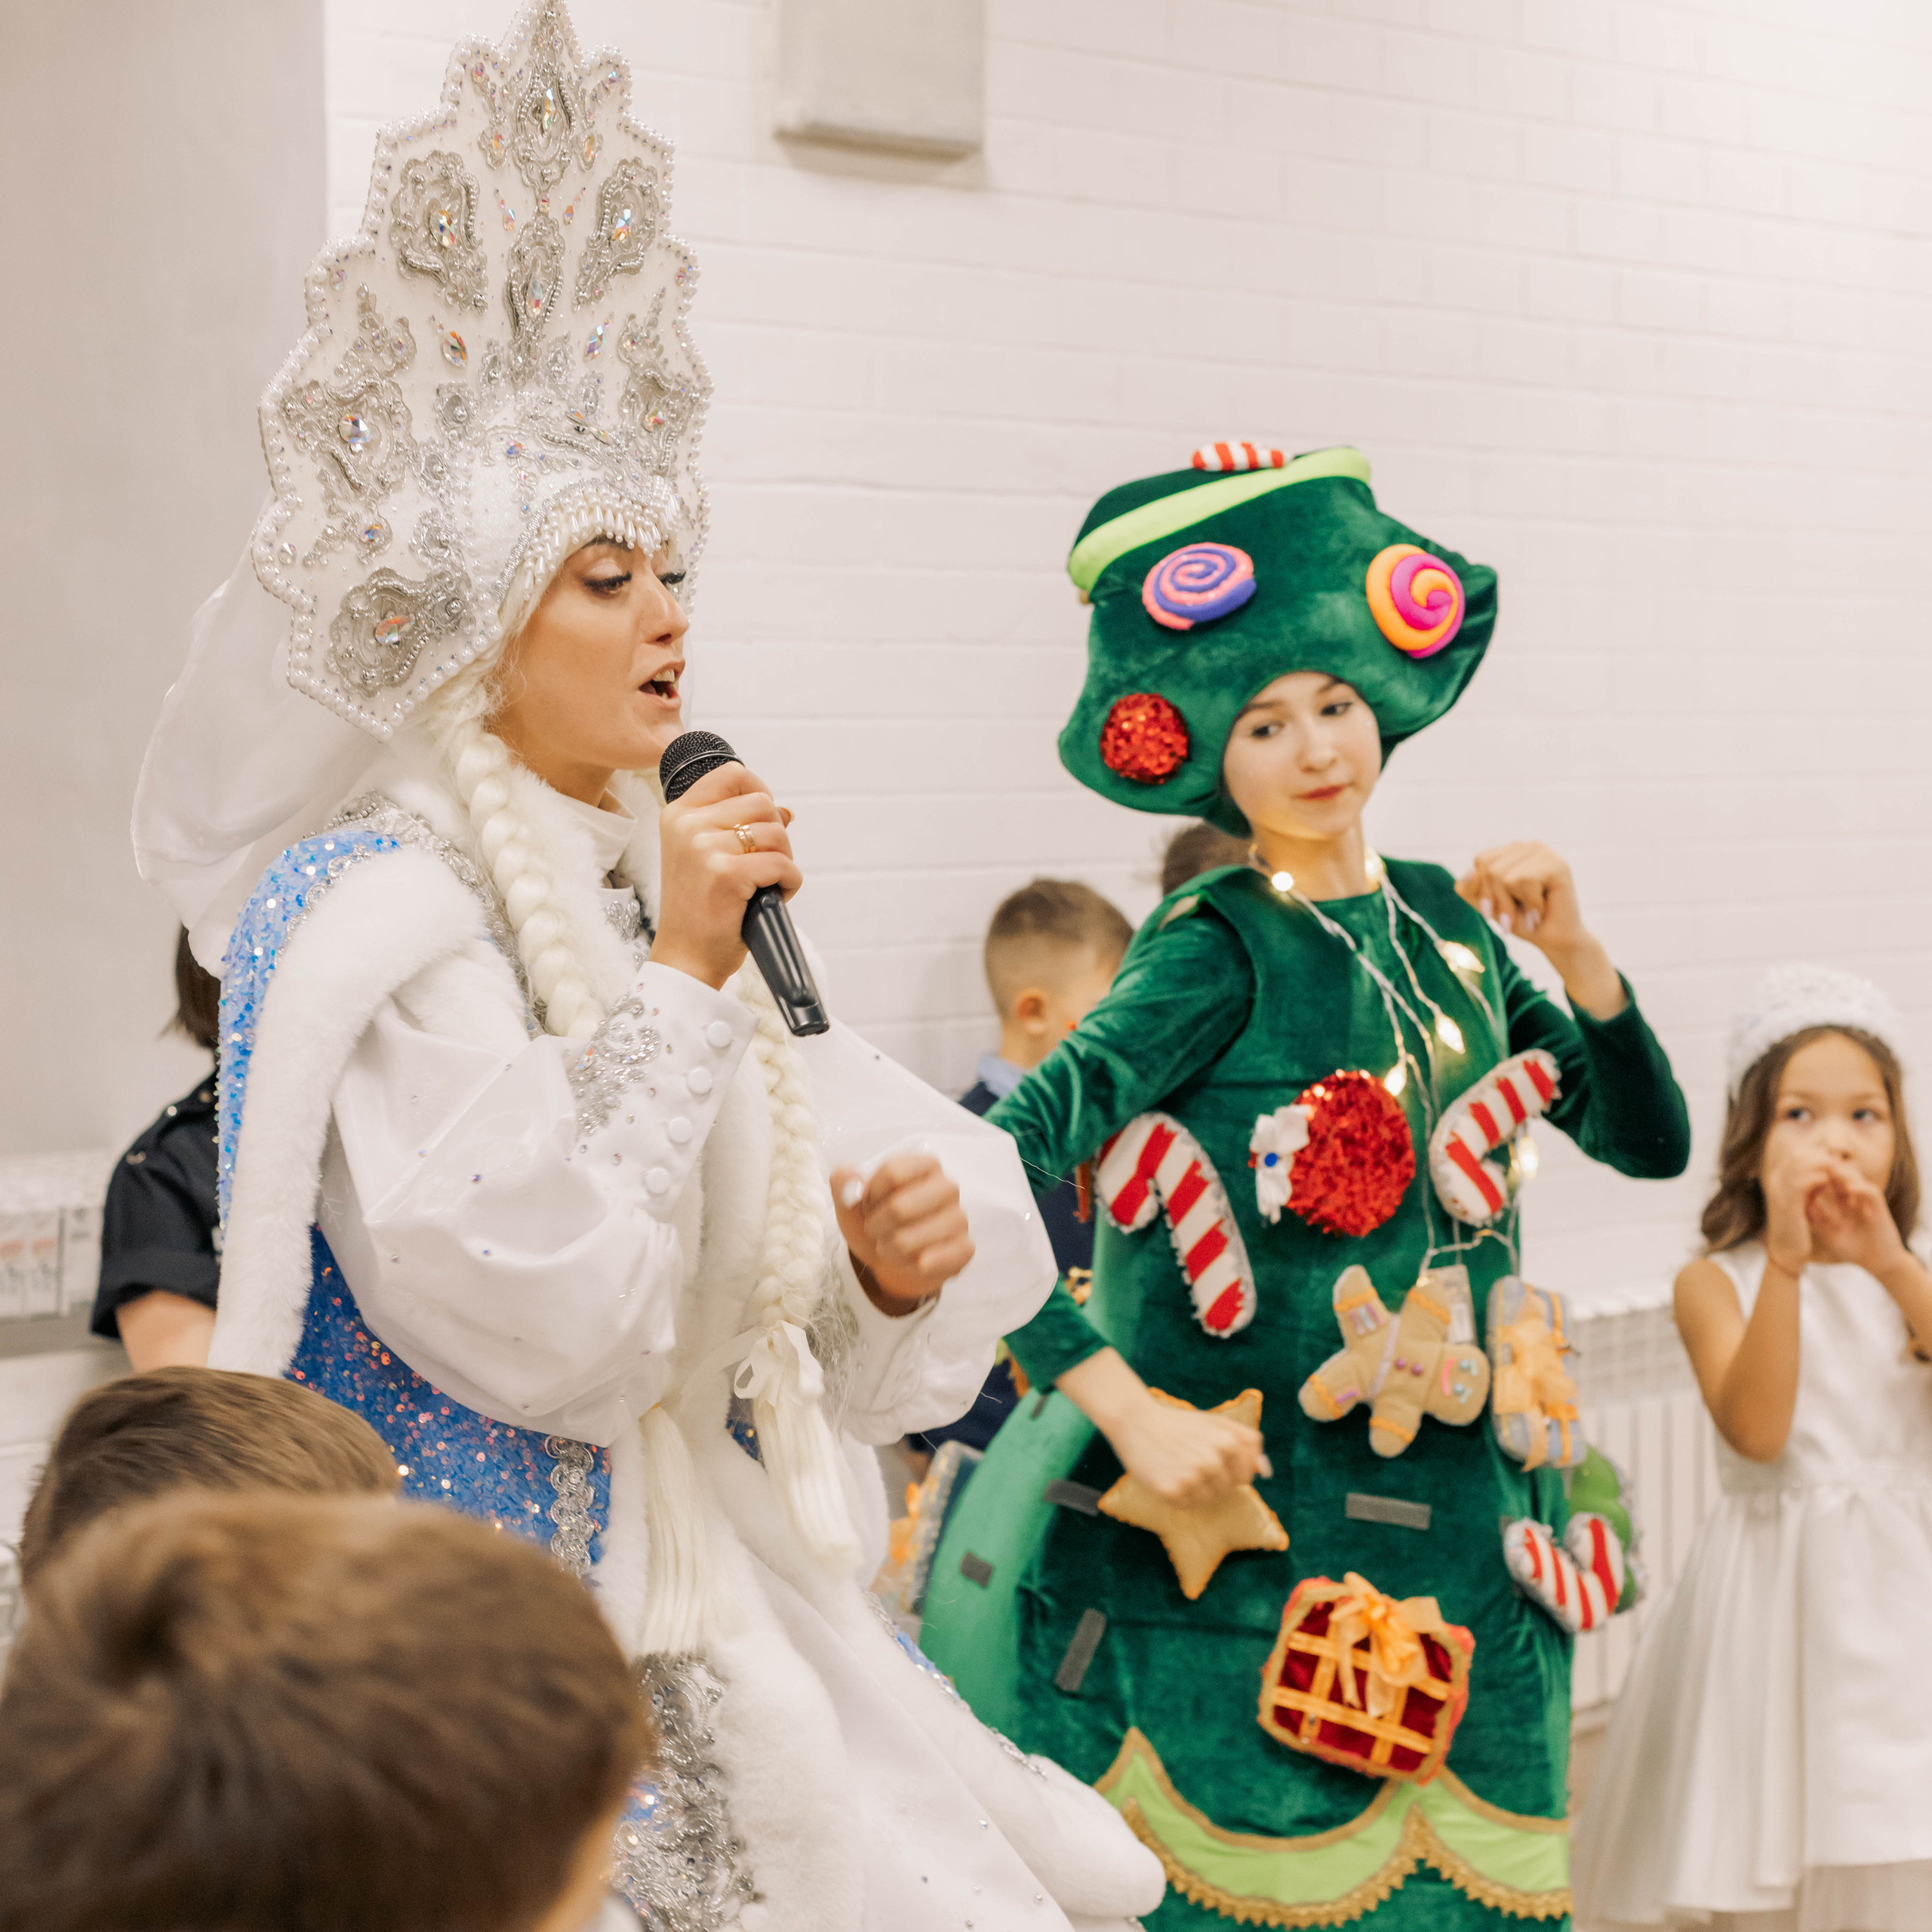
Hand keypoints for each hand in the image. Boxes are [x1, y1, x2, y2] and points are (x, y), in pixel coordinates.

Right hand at [651, 763, 799, 988]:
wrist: (686, 958)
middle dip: (776, 835)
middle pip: (762, 802)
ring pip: (777, 832)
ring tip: (762, 886)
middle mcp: (687, 825)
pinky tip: (770, 898)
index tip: (764, 821)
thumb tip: (786, 811)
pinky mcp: (727, 874)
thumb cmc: (701, 910)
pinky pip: (783, 864)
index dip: (759, 791)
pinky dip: (789, 883)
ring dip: (783, 861)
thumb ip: (740, 827)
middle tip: (763, 866)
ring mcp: (704, 848)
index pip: (732, 774)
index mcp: (678, 815)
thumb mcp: (707, 857)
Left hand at [832, 1153, 973, 1315]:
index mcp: (924, 1165)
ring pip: (908, 1239)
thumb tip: (847, 1176)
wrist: (893, 1261)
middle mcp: (947, 1187)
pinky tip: (910, 1261)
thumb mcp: (852, 1204)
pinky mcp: (965, 1248)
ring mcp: (959, 1218)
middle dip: (875, 1226)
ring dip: (888, 1249)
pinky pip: (929, 1261)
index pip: (892, 1172)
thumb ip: (844, 1183)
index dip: (870, 1194)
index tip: (867, 1205)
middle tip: (875, 1230)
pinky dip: (908, 1265)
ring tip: (890, 1247)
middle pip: (899, 1207)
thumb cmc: (878, 1224)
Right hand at [1104, 1389, 1265, 1508]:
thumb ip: (1247, 1442)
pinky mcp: (1173, 1491)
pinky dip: (1180, 1496)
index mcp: (1229, 1442)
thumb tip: (1266, 1471)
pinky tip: (1169, 1475)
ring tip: (1179, 1467)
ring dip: (1198, 1489)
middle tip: (1191, 1460)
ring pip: (1210, 1500)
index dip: (1232, 1469)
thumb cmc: (1180, 1424)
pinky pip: (1189, 1506)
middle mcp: (1214, 1461)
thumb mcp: (1217, 1424)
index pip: (1247, 1474)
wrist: (1136, 1421)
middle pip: (1229, 1489)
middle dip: (1215, 1480)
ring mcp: (1193, 1477)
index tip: (1213, 1457)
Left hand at [1456, 841, 1623, 1018]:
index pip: (1481, 861)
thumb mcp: (1486, 903)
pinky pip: (1525, 881)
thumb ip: (1469, 887)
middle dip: (1497, 900)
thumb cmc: (1520, 920)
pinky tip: (1541, 911)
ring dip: (1513, 904)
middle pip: (1489, 868)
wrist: (1552, 940)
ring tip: (1529, 914)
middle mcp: (1527, 846)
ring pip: (1505, 876)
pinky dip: (1531, 904)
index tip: (1495, 912)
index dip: (1483, 890)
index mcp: (1510, 851)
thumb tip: (1472, 871)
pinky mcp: (1558, 865)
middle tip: (1512, 917)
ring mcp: (1544, 853)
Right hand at [1761, 1141, 1834, 1275]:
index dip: (1818, 1153)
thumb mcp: (1800, 1203)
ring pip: (1800, 1164)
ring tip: (1841, 1171)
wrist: (1785, 1252)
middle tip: (1842, 1162)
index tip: (1837, 1160)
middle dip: (1822, 1156)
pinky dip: (1818, 1178)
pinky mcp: (1787, 1203)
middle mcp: (1775, 1181)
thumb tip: (1823, 1172)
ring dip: (1823, 1165)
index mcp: (1778, 1179)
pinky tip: (1831, 1182)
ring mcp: (1779, 1191)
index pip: (1797, 1154)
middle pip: (1799, 1154)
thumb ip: (1807, 1186)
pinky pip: (1802, 1181)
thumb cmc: (1796, 1228)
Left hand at [1807, 1153, 1910, 1276]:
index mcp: (1840, 1199)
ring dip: (1841, 1174)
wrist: (1877, 1263)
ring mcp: (1866, 1199)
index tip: (1796, 1174)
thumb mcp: (1828, 1233)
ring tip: (1827, 1173)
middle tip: (1810, 1165)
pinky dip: (1860, 1188)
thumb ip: (1816, 1218)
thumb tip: (1797, 1204)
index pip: (1825, 1179)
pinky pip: (1871, 1192)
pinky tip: (1849, 1189)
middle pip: (1838, 1172)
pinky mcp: (1880, 1207)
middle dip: (1824, 1168)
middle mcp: (1853, 1195)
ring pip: (1855, 1177)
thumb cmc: (1852, 1248)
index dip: (1812, 1175)